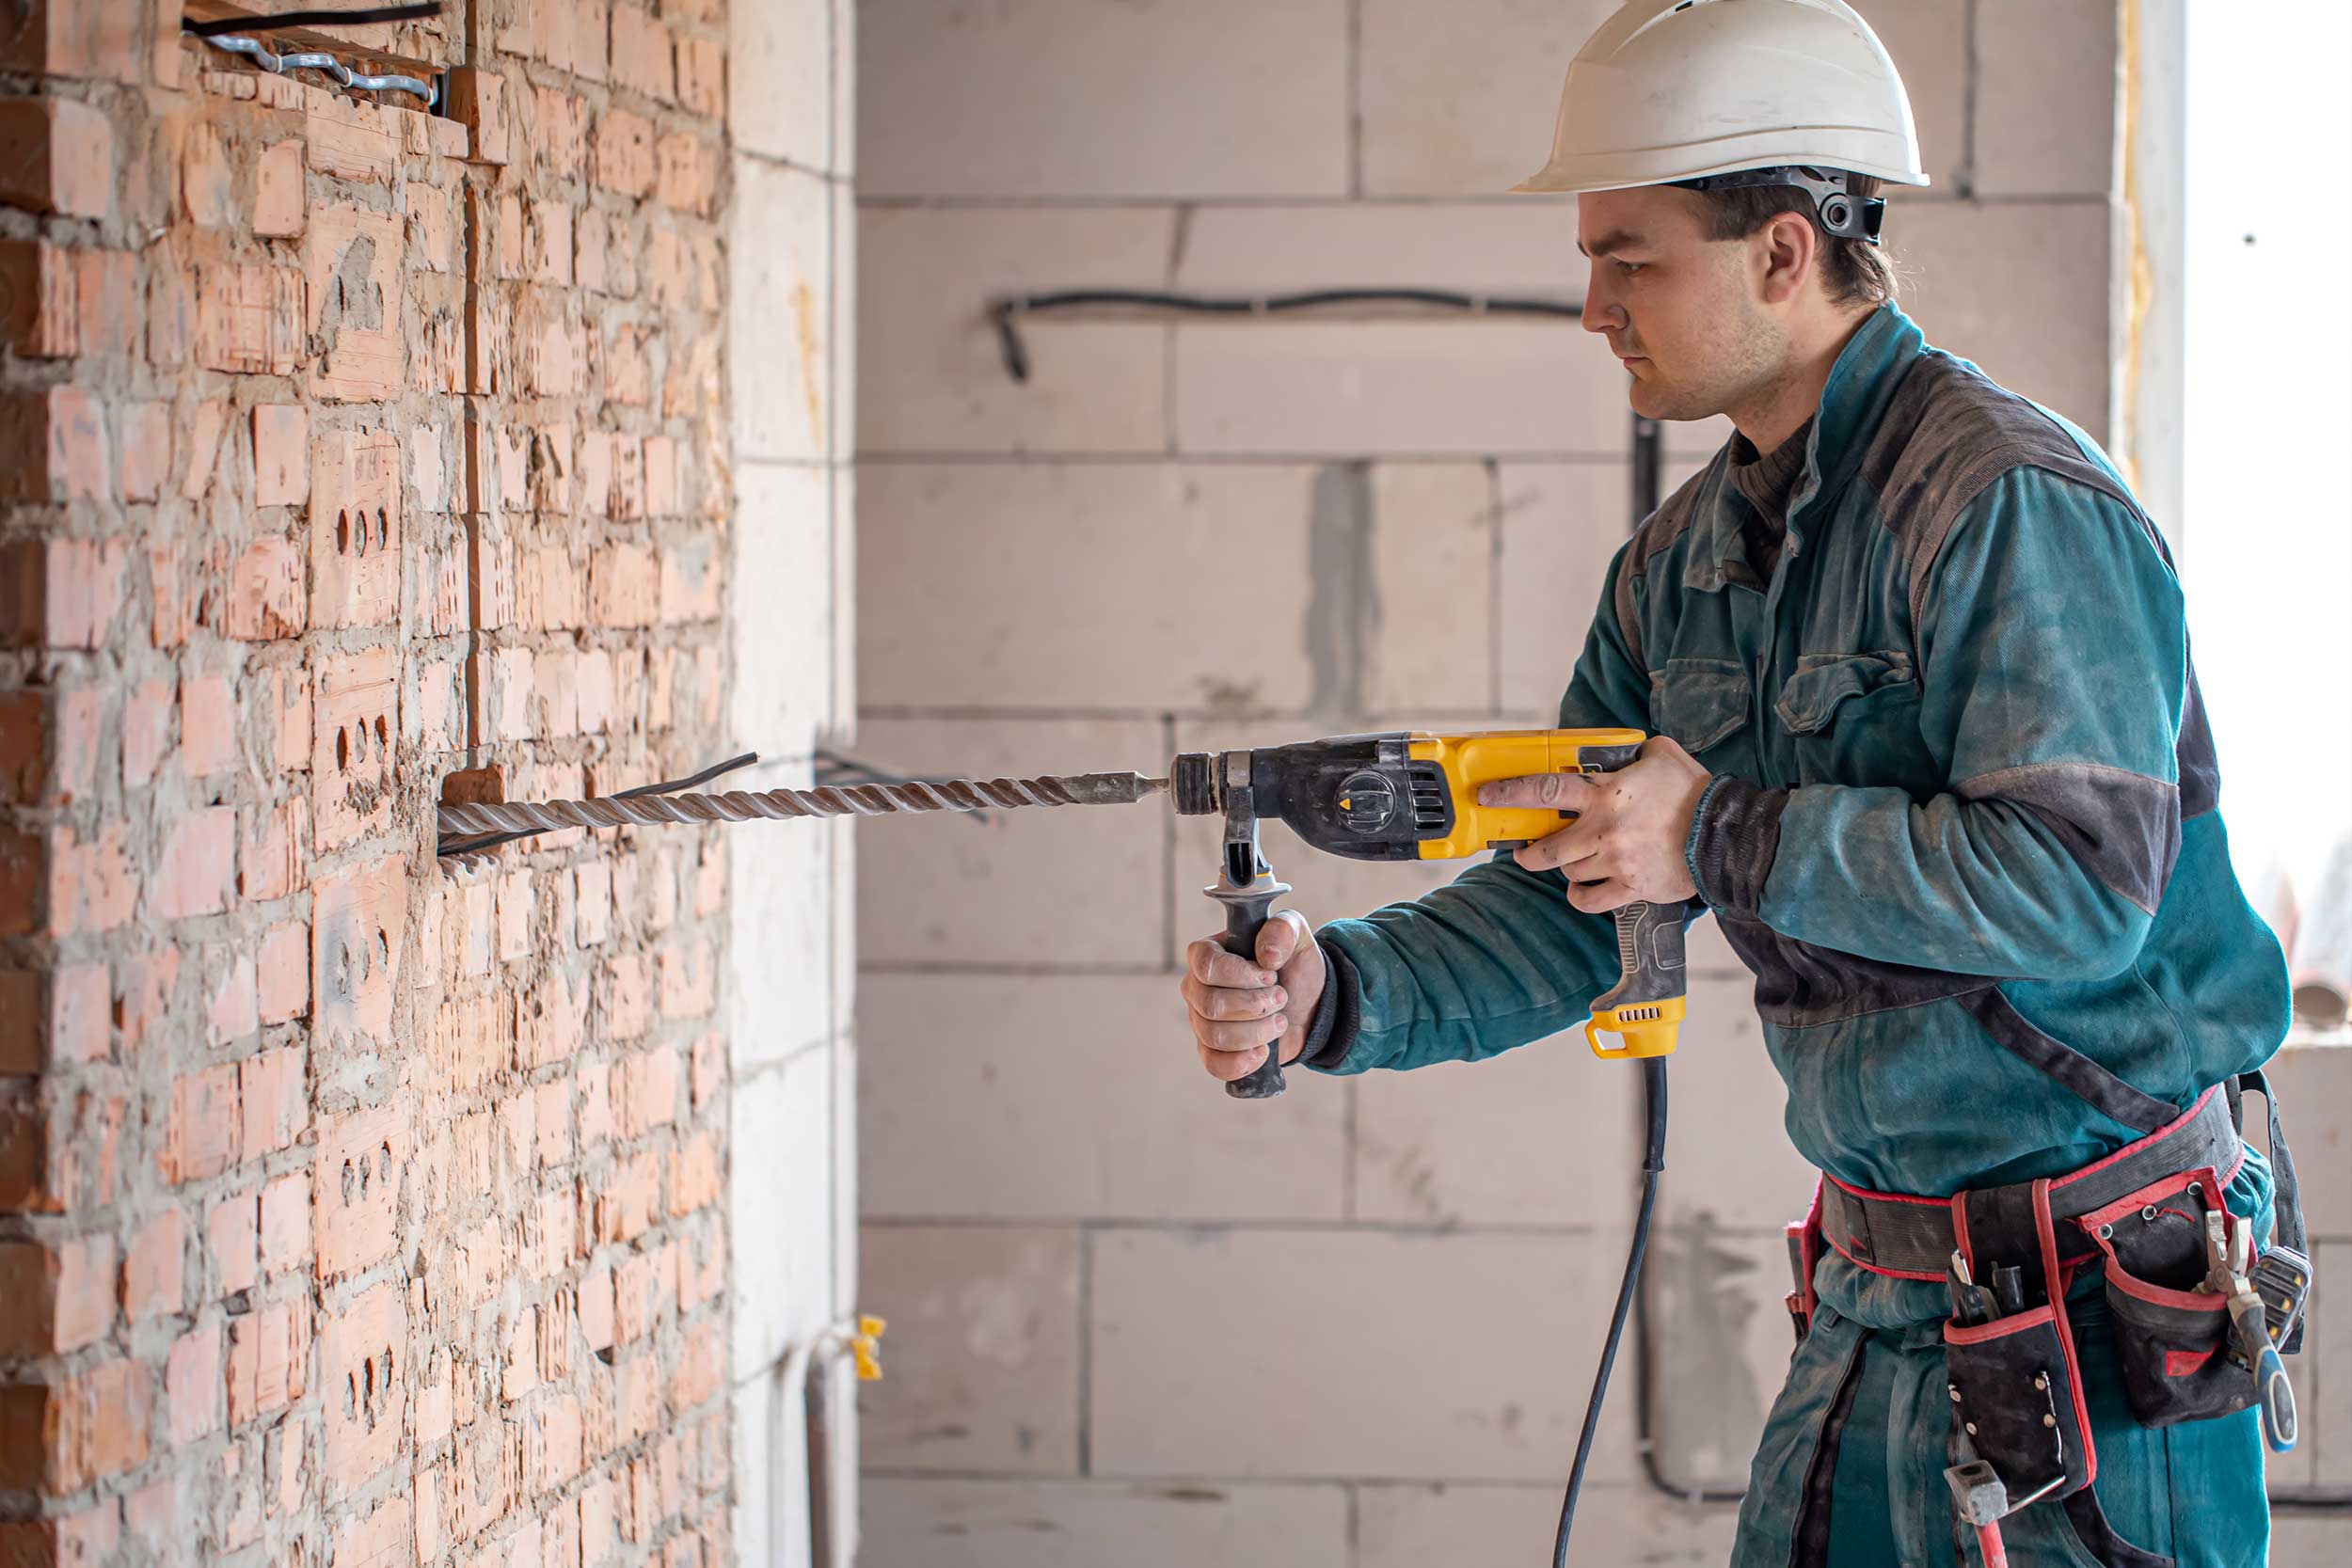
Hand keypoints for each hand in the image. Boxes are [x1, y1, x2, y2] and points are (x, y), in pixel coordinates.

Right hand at [1180, 910, 1325, 1083]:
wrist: (1309, 1004)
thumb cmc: (1294, 966)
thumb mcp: (1298, 937)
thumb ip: (1283, 930)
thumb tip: (1267, 956)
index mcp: (1208, 954)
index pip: (1206, 965)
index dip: (1240, 974)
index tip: (1271, 975)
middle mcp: (1197, 988)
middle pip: (1210, 1005)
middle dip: (1255, 1005)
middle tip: (1281, 997)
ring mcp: (1201, 1021)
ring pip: (1215, 1036)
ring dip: (1256, 1032)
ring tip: (1279, 1021)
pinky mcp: (1213, 1051)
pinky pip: (1214, 1064)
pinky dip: (1242, 1062)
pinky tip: (1264, 1052)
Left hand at [1475, 737, 1710, 912]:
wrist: (1725, 834)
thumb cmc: (1695, 792)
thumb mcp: (1665, 755)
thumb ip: (1637, 750)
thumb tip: (1629, 748)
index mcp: (1607, 793)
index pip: (1546, 789)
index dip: (1510, 792)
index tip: (1487, 796)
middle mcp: (1604, 829)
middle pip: (1547, 847)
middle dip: (1529, 851)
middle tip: (1525, 850)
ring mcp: (1616, 861)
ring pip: (1569, 872)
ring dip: (1565, 868)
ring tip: (1574, 862)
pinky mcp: (1631, 888)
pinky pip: (1590, 900)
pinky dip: (1581, 897)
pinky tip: (1583, 889)